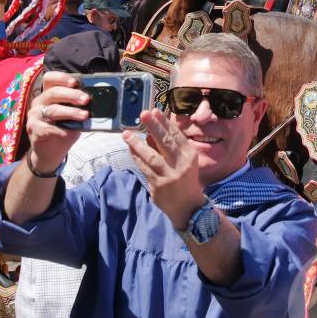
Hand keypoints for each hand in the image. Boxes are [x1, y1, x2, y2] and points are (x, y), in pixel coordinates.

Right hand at [25, 71, 88, 171]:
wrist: (50, 153)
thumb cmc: (63, 130)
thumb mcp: (74, 117)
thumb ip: (79, 107)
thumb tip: (97, 101)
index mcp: (48, 94)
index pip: (50, 79)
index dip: (61, 77)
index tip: (75, 82)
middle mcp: (39, 102)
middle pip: (53, 92)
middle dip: (72, 95)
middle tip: (86, 99)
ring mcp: (34, 115)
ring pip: (53, 110)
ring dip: (71, 112)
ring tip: (84, 115)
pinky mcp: (34, 129)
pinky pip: (48, 128)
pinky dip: (61, 130)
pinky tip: (68, 133)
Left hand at [123, 109, 204, 229]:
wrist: (188, 207)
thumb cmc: (185, 179)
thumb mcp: (184, 162)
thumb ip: (170, 148)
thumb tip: (152, 132)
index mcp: (189, 155)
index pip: (176, 135)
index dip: (165, 122)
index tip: (155, 110)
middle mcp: (181, 164)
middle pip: (165, 142)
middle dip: (153, 126)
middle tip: (143, 114)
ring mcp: (169, 176)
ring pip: (151, 156)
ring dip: (137, 144)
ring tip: (126, 133)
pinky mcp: (158, 185)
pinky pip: (144, 168)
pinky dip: (136, 158)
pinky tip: (130, 149)